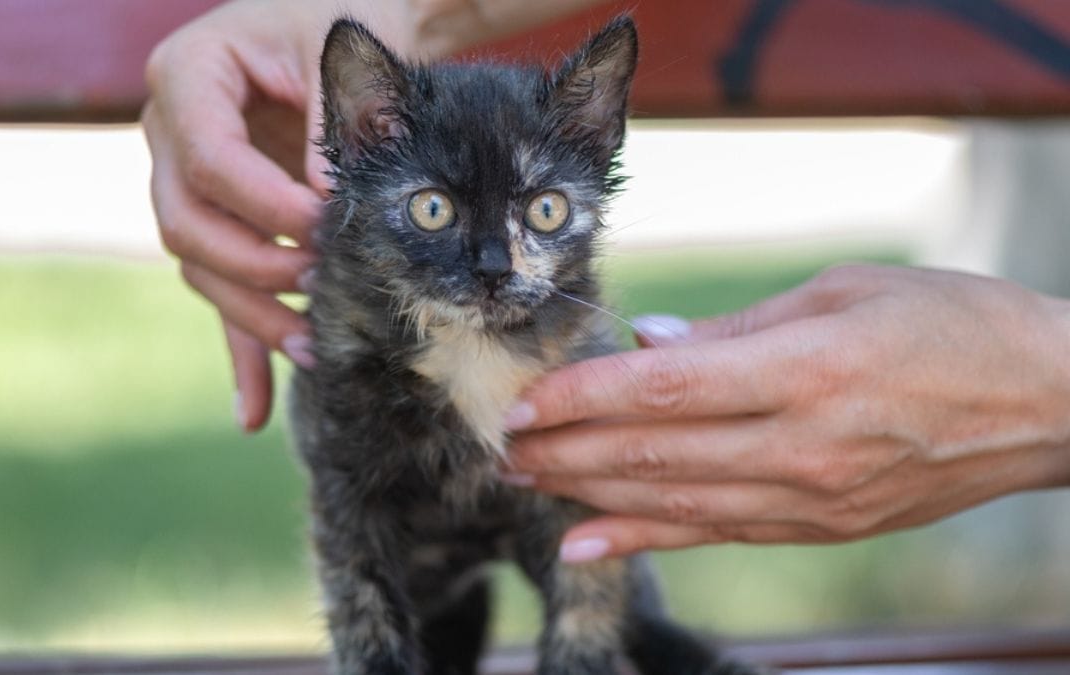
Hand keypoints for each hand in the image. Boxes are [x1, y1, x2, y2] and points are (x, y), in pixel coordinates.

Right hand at [143, 0, 338, 430]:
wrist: (337, 33)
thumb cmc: (342, 27)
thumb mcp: (340, 54)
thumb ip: (330, 128)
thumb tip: (328, 216)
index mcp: (188, 75)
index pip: (210, 159)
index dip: (267, 203)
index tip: (327, 228)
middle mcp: (168, 133)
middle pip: (186, 224)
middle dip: (254, 265)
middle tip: (321, 283)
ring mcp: (185, 183)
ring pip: (198, 265)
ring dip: (253, 314)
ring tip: (315, 349)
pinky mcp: (218, 222)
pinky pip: (218, 291)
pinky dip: (240, 351)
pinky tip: (255, 411)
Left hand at [504, 265, 1069, 561]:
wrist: (1050, 404)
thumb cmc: (950, 323)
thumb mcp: (844, 293)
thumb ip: (736, 327)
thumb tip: (649, 344)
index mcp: (807, 369)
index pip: (663, 391)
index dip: (581, 398)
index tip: (524, 400)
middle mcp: (804, 444)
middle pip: (653, 453)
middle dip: (564, 450)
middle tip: (502, 445)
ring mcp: (813, 497)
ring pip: (674, 502)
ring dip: (587, 495)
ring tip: (525, 484)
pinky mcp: (823, 526)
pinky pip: (716, 535)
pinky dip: (645, 539)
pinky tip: (587, 541)